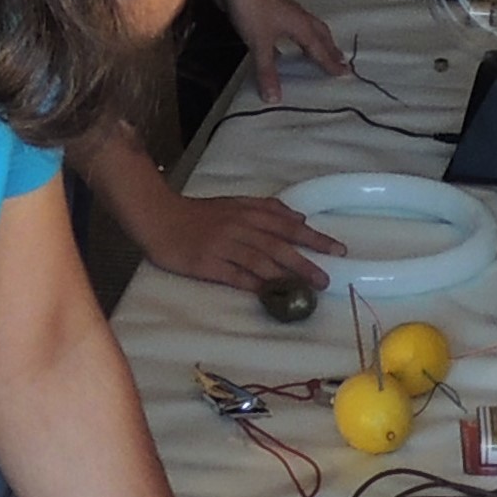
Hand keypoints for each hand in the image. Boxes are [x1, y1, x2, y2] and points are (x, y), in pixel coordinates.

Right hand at [126, 188, 343, 292]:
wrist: (159, 217)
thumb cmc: (199, 213)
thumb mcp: (235, 202)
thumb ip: (267, 209)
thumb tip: (299, 217)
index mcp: (248, 212)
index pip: (287, 225)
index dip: (313, 238)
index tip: (337, 250)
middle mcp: (239, 228)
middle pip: (278, 245)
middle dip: (306, 261)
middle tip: (327, 278)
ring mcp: (223, 246)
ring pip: (261, 261)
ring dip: (286, 276)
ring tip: (308, 289)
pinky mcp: (208, 264)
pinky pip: (235, 276)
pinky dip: (255, 285)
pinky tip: (272, 294)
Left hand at [201, 0, 349, 102]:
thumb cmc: (251, 9)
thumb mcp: (259, 43)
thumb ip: (267, 71)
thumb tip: (274, 100)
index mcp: (301, 25)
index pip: (320, 49)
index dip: (331, 63)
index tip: (345, 74)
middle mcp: (299, 17)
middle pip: (321, 34)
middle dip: (331, 48)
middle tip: (341, 61)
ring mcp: (286, 12)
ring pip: (309, 28)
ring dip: (318, 41)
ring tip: (322, 51)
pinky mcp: (273, 11)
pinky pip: (294, 28)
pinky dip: (298, 38)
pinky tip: (288, 46)